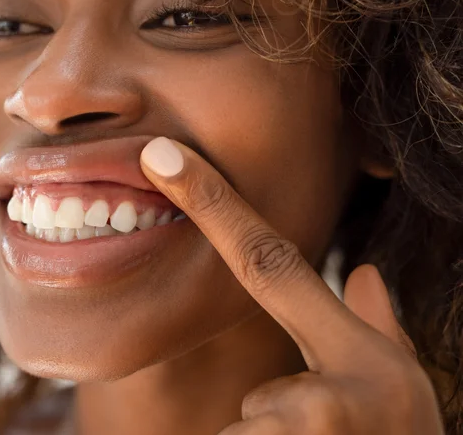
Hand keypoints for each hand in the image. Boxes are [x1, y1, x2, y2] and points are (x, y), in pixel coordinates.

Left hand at [139, 137, 443, 434]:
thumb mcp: (404, 394)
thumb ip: (378, 329)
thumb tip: (367, 273)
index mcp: (358, 358)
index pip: (268, 261)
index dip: (212, 203)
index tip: (159, 157)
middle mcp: (329, 394)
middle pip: (257, 395)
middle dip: (281, 429)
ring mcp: (299, 434)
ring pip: (248, 434)